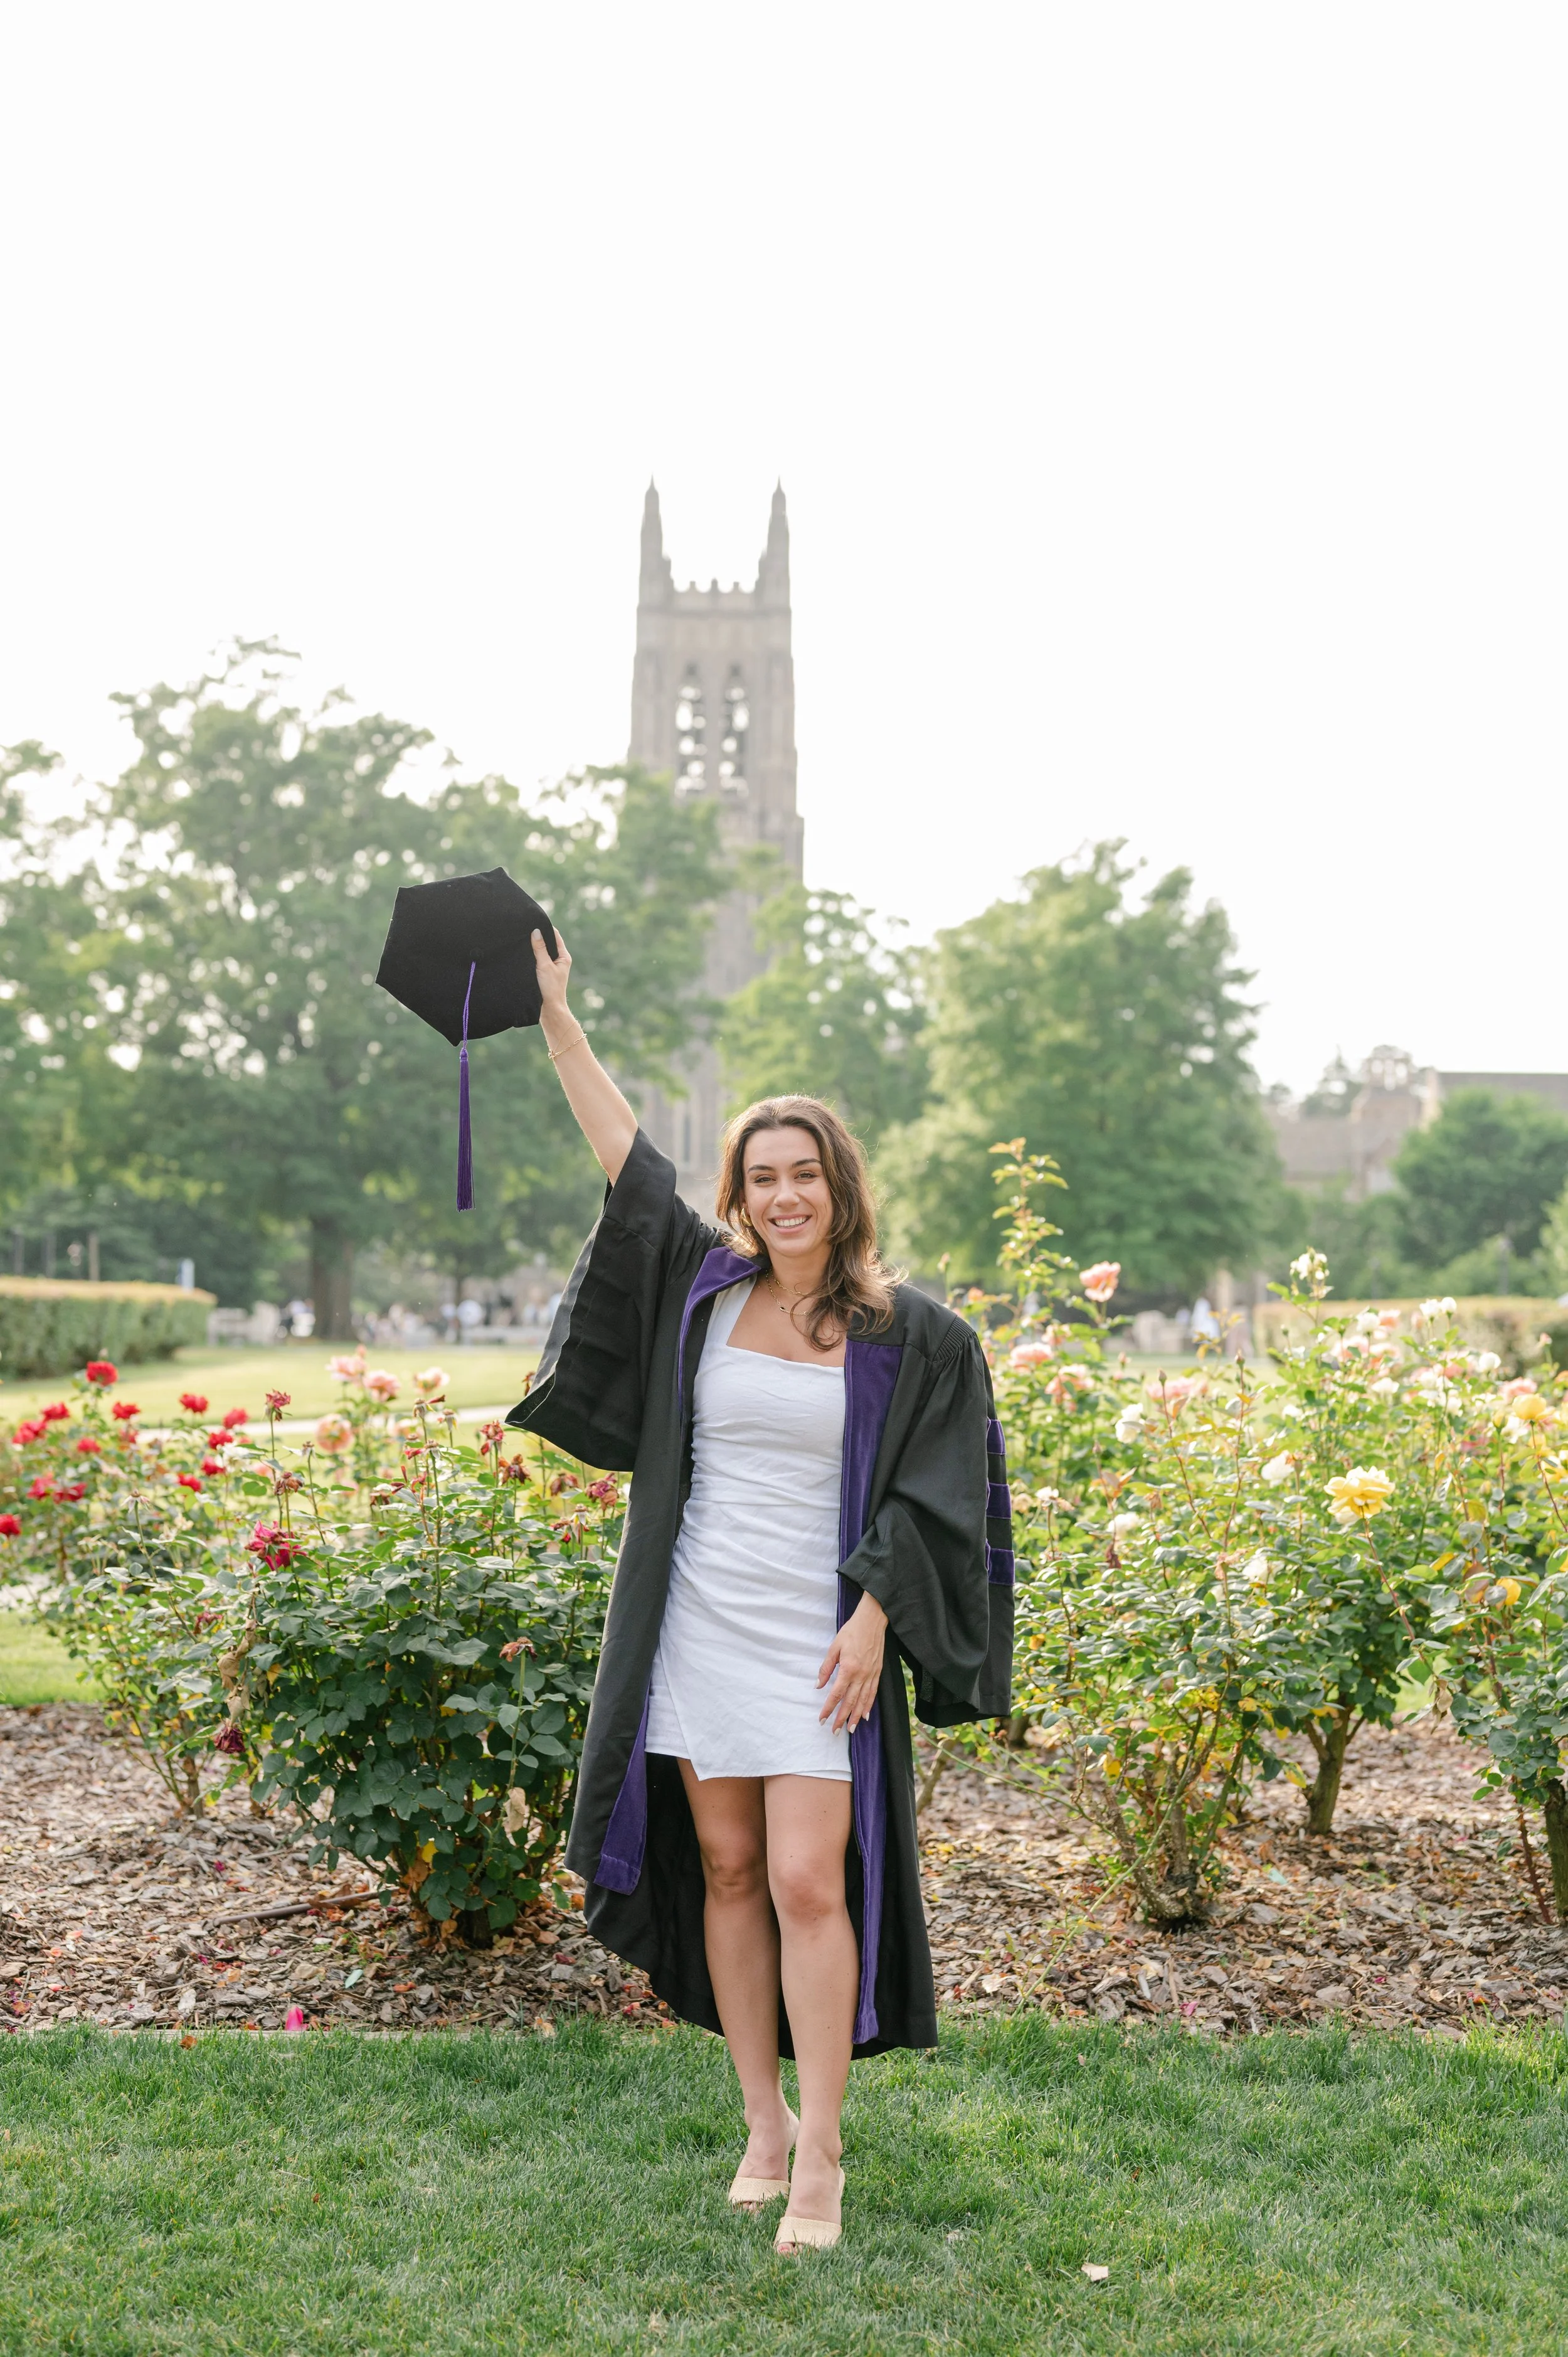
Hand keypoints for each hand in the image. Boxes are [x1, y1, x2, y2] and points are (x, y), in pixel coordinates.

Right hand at [531, 925, 572, 1019]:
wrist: (549, 1010)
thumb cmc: (550, 988)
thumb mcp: (544, 966)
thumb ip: (540, 949)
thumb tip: (536, 931)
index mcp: (563, 956)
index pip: (555, 936)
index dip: (545, 928)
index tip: (534, 920)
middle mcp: (559, 960)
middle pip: (548, 943)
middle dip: (538, 936)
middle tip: (525, 928)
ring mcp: (552, 967)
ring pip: (542, 952)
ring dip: (534, 947)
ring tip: (523, 938)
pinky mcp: (544, 973)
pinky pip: (538, 960)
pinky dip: (532, 956)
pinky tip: (523, 953)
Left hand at [817, 1592, 886, 1733]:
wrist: (873, 1620)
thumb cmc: (852, 1631)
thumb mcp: (834, 1647)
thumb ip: (826, 1668)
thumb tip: (818, 1685)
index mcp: (848, 1669)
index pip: (836, 1694)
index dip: (828, 1709)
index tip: (822, 1719)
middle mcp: (861, 1675)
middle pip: (850, 1702)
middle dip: (842, 1718)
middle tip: (835, 1731)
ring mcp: (871, 1675)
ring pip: (863, 1701)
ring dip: (855, 1716)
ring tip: (850, 1729)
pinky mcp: (878, 1672)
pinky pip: (873, 1693)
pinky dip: (869, 1705)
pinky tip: (865, 1715)